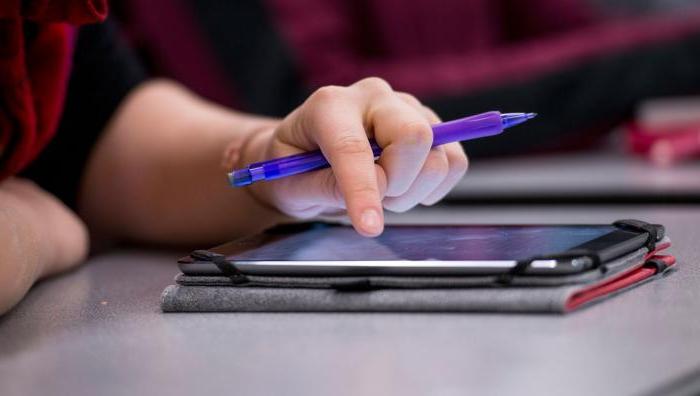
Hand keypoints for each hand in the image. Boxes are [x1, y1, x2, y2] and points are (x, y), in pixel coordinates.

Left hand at [245, 78, 468, 236]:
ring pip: (438, 154)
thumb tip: (372, 193)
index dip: (363, 190)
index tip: (369, 226)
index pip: (353, 147)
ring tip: (383, 194)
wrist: (305, 155)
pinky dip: (435, 186)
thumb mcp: (291, 186)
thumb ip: (325, 188)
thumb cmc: (292, 169)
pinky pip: (454, 161)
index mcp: (329, 105)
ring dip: (413, 190)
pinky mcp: (429, 126)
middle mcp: (372, 96)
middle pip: (414, 136)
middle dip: (398, 183)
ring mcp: (406, 108)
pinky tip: (405, 188)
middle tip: (373, 201)